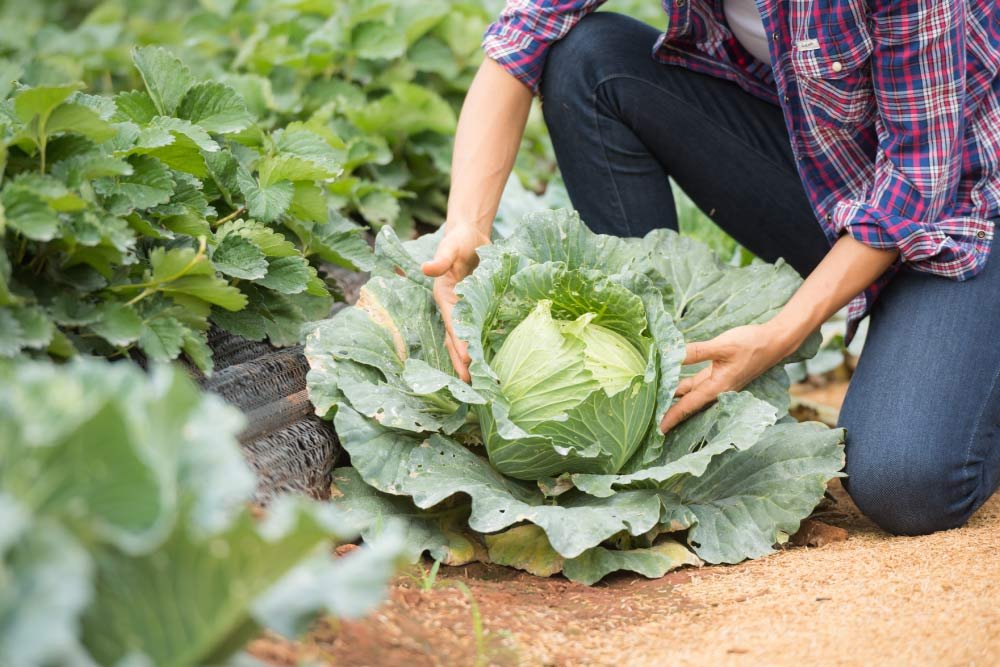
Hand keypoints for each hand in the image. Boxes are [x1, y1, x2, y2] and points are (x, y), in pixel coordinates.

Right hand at [421, 225, 490, 381]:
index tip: (468, 361)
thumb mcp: (449, 245)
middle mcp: (451, 307)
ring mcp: (463, 309)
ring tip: (475, 382)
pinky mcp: (475, 307)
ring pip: (463, 339)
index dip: (460, 343)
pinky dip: (479, 345)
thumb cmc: (459, 239)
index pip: (453, 324)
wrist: (470, 234)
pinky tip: (487, 360)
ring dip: (467, 359)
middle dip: (460, 361)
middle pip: (455, 339)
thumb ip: (441, 259)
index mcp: (444, 296)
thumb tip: (426, 268)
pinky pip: (475, 330)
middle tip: (469, 384)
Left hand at [658, 323, 800, 433]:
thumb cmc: (752, 344)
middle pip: (687, 405)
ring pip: (690, 394)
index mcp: (718, 388)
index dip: (671, 417)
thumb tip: (672, 355)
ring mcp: (717, 383)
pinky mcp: (718, 374)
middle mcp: (717, 390)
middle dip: (669, 412)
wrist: (775, 341)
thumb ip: (696, 351)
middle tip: (648, 420)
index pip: (688, 406)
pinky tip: (669, 383)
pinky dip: (682, 385)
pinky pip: (695, 384)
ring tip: (653, 403)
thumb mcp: (722, 345)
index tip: (656, 430)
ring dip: (674, 398)